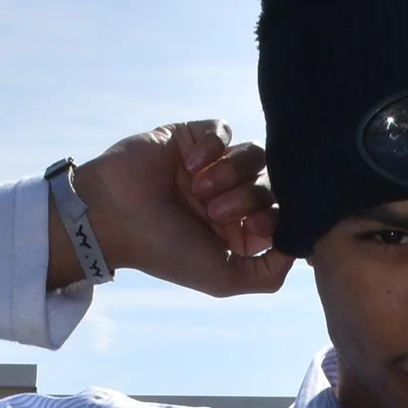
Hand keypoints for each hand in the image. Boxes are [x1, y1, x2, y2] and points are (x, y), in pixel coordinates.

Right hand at [57, 120, 292, 300]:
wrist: (110, 216)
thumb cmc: (163, 250)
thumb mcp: (222, 277)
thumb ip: (267, 274)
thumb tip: (297, 247)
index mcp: (239, 230)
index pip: (282, 213)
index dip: (274, 216)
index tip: (252, 226)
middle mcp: (230, 197)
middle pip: (271, 183)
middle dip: (248, 198)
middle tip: (214, 212)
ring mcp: (213, 165)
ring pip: (253, 154)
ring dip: (230, 172)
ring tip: (198, 189)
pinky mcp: (193, 137)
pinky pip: (224, 129)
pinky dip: (213, 147)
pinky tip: (188, 164)